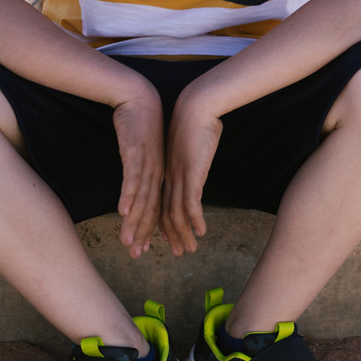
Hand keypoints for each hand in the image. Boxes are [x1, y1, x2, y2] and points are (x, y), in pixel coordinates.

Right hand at [113, 84, 165, 257]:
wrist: (139, 98)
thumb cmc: (141, 125)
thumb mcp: (144, 152)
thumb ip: (142, 171)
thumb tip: (138, 187)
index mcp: (159, 173)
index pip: (155, 207)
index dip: (150, 230)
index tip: (144, 249)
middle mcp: (156, 172)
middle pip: (150, 208)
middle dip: (143, 234)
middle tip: (137, 255)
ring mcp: (147, 163)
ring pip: (142, 198)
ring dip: (134, 221)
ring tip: (128, 241)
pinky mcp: (136, 153)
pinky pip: (132, 178)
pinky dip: (128, 195)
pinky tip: (122, 211)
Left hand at [161, 89, 222, 255]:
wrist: (196, 106)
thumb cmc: (196, 121)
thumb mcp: (189, 144)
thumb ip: (189, 158)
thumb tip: (195, 163)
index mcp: (166, 171)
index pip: (159, 203)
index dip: (159, 223)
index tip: (163, 240)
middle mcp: (169, 178)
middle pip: (163, 213)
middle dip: (166, 236)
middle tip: (171, 254)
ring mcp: (179, 176)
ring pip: (175, 213)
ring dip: (181, 234)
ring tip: (187, 250)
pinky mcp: (191, 173)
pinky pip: (191, 202)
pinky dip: (195, 219)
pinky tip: (201, 231)